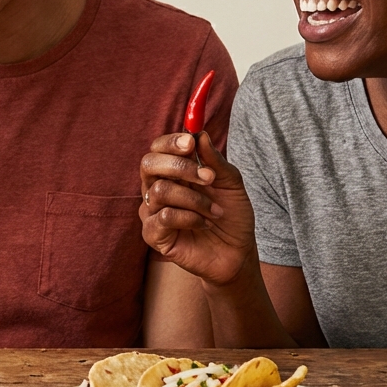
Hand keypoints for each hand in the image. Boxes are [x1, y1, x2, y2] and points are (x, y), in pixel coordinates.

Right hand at [140, 131, 257, 286]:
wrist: (238, 252)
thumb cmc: (232, 216)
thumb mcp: (230, 183)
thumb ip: (214, 160)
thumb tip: (200, 134)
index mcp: (172, 173)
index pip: (157, 149)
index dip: (170, 142)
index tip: (191, 143)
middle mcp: (157, 189)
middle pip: (148, 164)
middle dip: (179, 166)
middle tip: (207, 177)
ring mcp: (152, 212)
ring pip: (160, 191)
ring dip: (195, 199)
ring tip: (214, 210)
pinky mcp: (153, 235)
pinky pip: (164, 217)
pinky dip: (190, 218)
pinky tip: (204, 224)